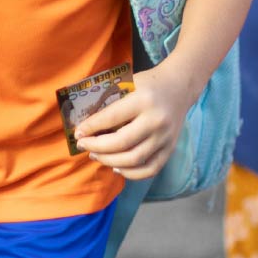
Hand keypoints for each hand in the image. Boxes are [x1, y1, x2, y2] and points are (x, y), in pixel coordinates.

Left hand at [73, 63, 194, 179]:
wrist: (180, 86)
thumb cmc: (148, 84)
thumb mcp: (128, 83)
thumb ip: (110, 101)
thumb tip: (86, 124)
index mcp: (143, 100)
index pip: (112, 117)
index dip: (92, 127)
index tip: (78, 133)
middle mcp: (156, 120)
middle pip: (122, 143)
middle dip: (97, 147)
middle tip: (83, 145)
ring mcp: (165, 137)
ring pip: (134, 159)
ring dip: (109, 161)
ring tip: (95, 155)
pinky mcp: (170, 149)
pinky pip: (150, 169)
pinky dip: (131, 173)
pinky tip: (116, 167)